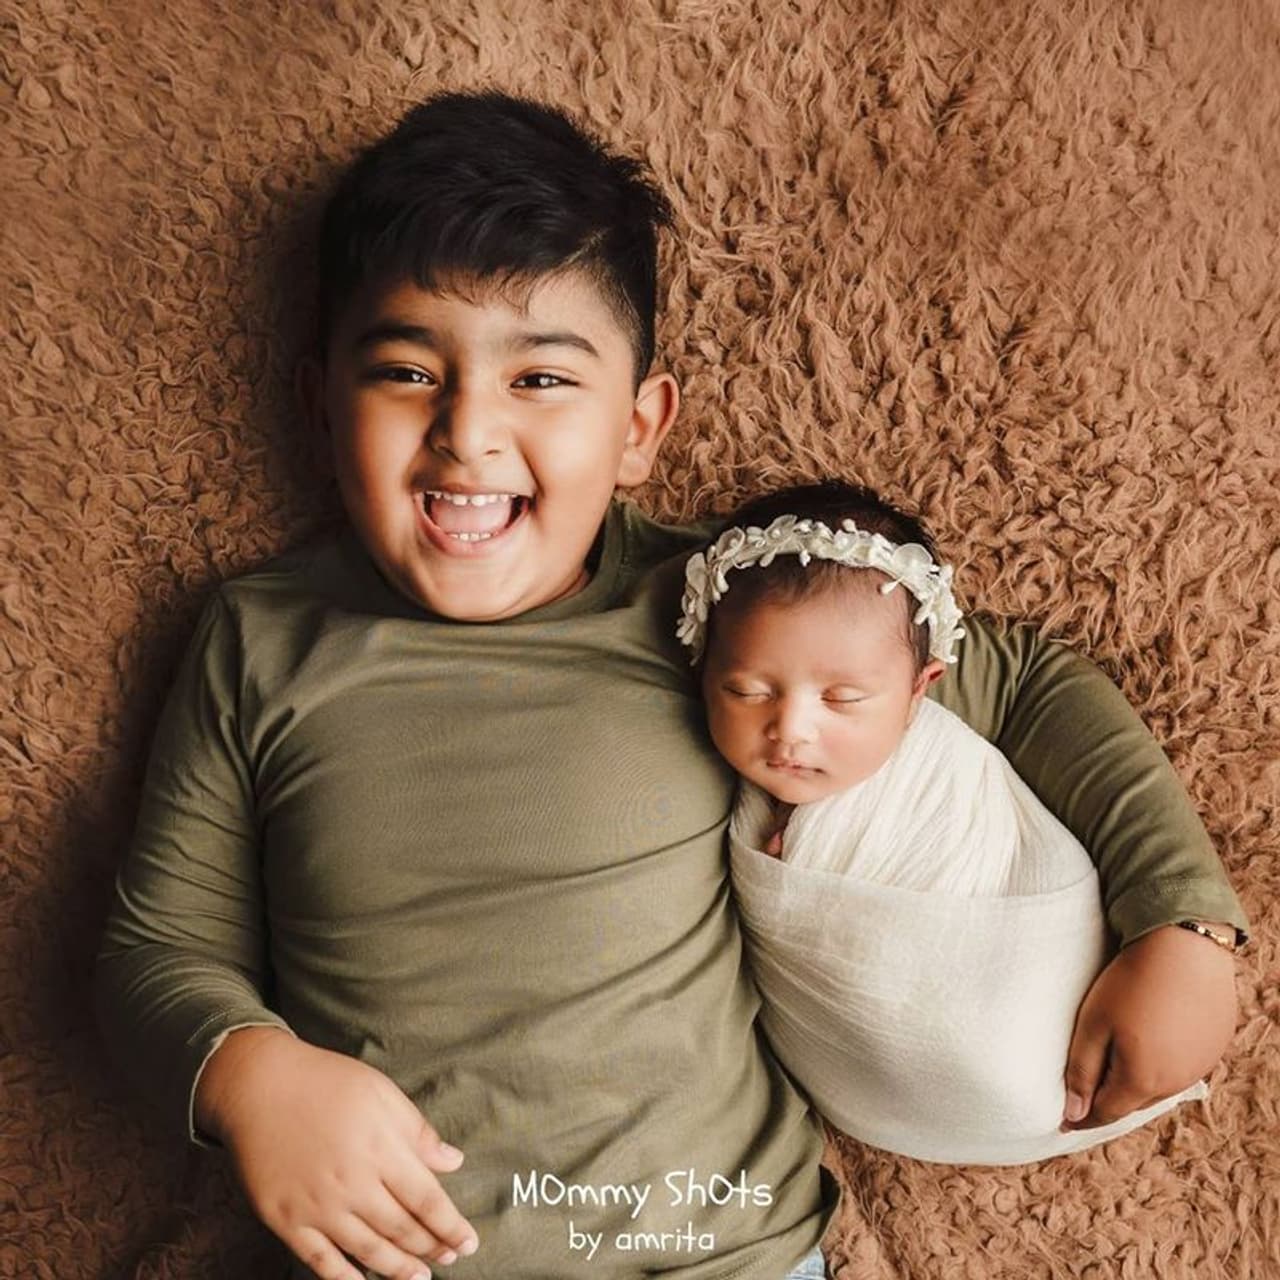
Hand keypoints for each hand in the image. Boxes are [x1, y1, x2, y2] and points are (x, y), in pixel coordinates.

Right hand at [196, 1027, 477, 1278]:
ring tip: (419, 1277)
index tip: (468, 1242)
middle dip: (431, 1248)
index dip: (451, 1226)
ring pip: (368, 1251)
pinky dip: (346, 1279)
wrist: (258, 1086)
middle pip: (401, 1228)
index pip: (427, 1200)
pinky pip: (321, 1261)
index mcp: (382, 1149)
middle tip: (450, 1259)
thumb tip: (454, 1162)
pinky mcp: (287, 1220)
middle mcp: (353, 1184)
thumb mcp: (382, 1093)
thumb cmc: (326, 1083)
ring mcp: (318, 1206)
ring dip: (398, 1269)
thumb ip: (418, 1132)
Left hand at [1061, 923, 1236, 1129]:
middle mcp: (1176, 1082)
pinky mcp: (1214, 1045)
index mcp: (1142, 1080)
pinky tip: (1152, 1045)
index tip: (1064, 1121)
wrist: (1185, 947)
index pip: (1106, 1113)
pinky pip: (1183, 1067)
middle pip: (1134, 1102)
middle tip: (1087, 1096)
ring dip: (1138, 1084)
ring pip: (1161, 1087)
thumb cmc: (1131, 983)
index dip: (1082, 1118)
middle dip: (1109, 1102)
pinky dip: (1164, 1064)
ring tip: (1117, 1071)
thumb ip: (1081, 1071)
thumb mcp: (1093, 1024)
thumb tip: (1072, 1113)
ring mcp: (1200, 1065)